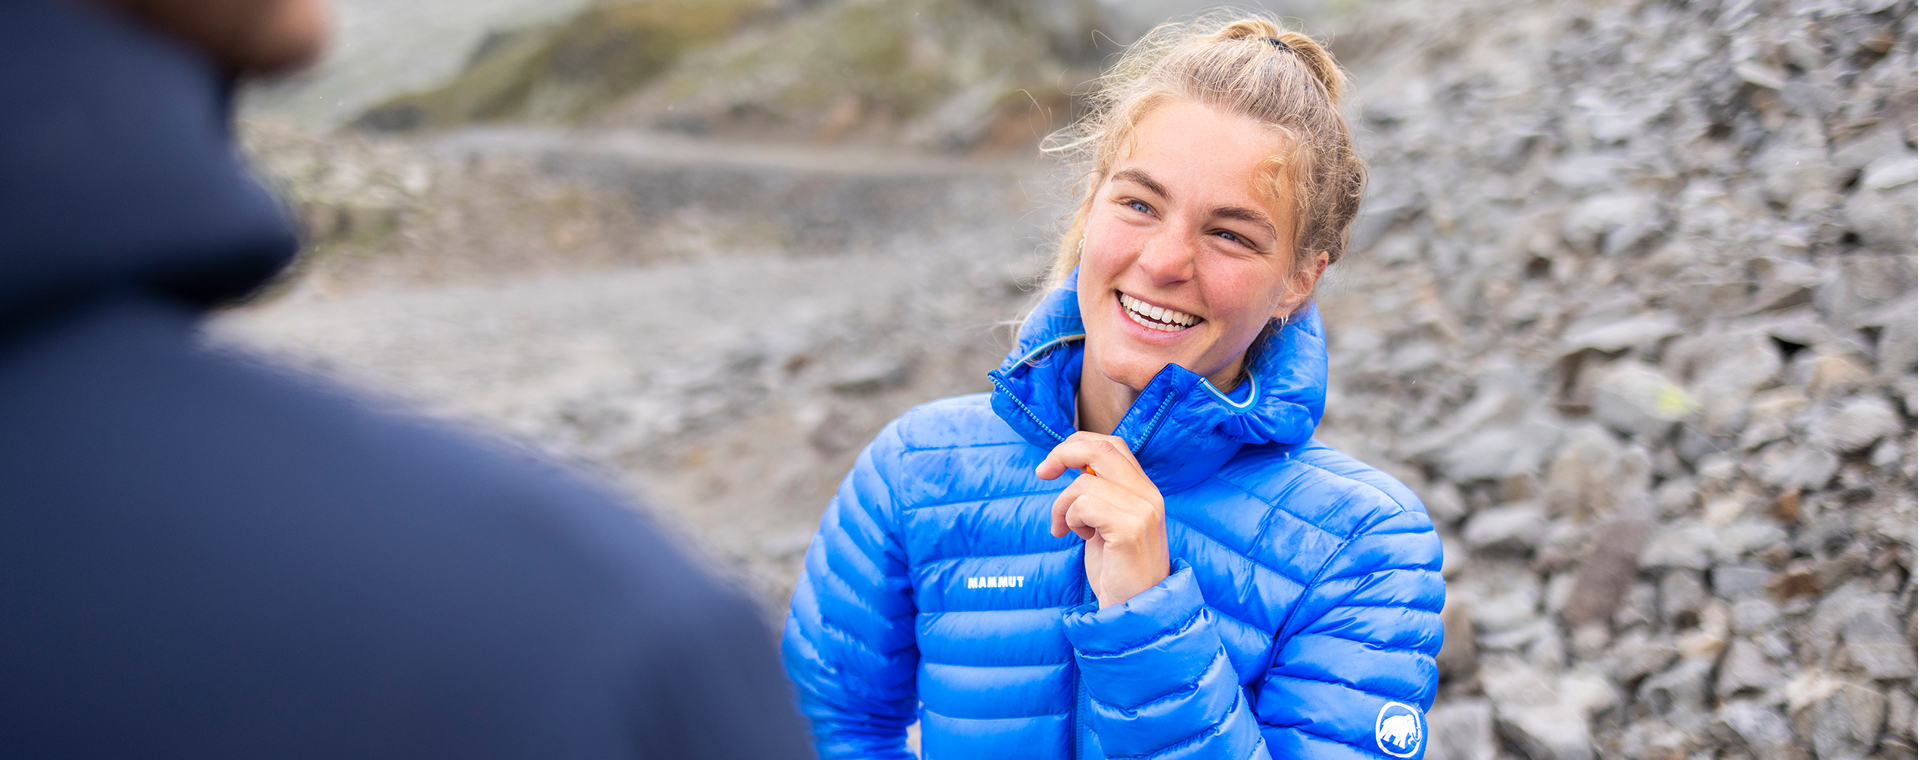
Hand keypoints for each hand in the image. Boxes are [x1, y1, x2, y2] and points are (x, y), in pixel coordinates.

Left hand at [1037, 431, 1168, 608]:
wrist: (1135, 609)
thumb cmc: (1116, 569)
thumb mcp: (1107, 523)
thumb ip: (1099, 494)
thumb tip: (1072, 466)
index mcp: (1145, 490)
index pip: (1112, 445)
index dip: (1078, 444)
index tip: (1053, 463)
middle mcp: (1149, 495)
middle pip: (1100, 449)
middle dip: (1063, 454)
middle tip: (1042, 473)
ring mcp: (1143, 510)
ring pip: (1083, 484)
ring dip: (1062, 506)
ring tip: (1067, 529)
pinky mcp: (1130, 528)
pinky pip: (1083, 505)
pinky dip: (1069, 519)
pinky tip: (1078, 538)